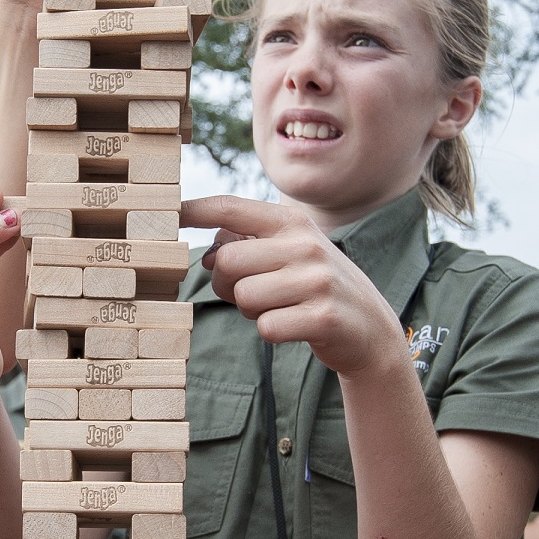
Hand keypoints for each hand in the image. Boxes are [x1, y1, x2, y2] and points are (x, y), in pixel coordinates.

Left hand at [182, 194, 408, 377]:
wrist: (370, 327)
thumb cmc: (314, 288)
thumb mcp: (289, 254)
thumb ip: (248, 247)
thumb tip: (206, 256)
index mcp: (292, 222)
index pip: (230, 208)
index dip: (194, 210)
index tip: (168, 213)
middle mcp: (305, 244)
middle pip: (227, 262)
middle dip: (227, 285)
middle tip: (251, 294)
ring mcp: (317, 280)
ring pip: (244, 297)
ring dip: (251, 311)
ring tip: (279, 307)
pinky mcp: (324, 317)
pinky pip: (266, 326)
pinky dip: (271, 330)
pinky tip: (294, 325)